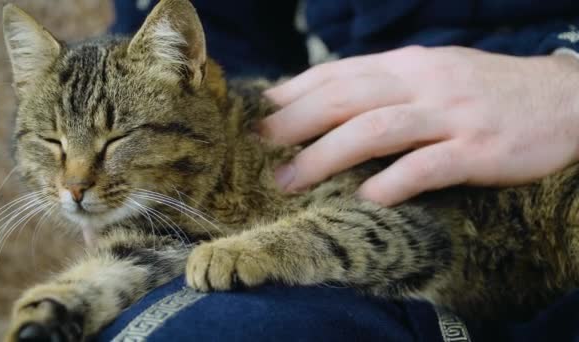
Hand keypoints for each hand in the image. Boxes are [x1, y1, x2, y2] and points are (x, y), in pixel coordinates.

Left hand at [259, 46, 578, 205]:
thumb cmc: (483, 90)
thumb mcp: (431, 74)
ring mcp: (451, 115)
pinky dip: (391, 182)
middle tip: (259, 146)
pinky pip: (426, 166)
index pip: (339, 73)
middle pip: (346, 99)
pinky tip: (365, 198)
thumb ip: (383, 84)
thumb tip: (326, 101)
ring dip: (326, 156)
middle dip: (296, 123)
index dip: (294, 92)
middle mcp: (424, 83)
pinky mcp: (478, 150)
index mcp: (408, 64)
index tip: (260, 111)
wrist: (562, 99)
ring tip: (290, 180)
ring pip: (376, 130)